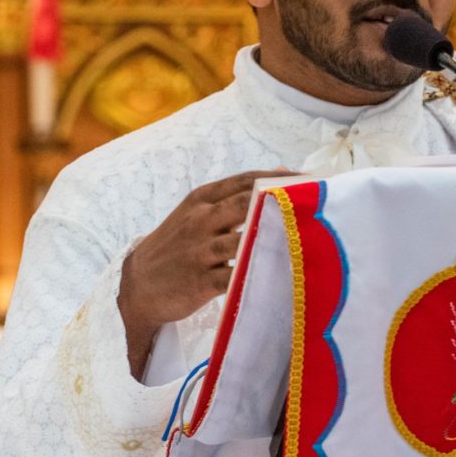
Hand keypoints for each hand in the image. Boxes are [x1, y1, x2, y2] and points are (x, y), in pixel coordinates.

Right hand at [117, 169, 293, 375]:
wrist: (138, 284)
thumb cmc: (178, 244)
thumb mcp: (198, 212)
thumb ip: (236, 195)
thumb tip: (281, 172)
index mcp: (202, 199)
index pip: (246, 180)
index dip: (280, 178)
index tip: (311, 179)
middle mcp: (201, 220)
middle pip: (248, 203)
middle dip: (284, 202)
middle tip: (317, 202)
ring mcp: (200, 251)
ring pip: (245, 240)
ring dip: (278, 238)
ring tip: (311, 237)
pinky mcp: (201, 281)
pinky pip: (237, 276)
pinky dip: (261, 274)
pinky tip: (287, 273)